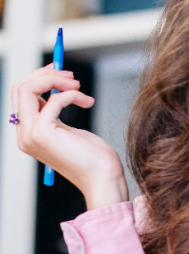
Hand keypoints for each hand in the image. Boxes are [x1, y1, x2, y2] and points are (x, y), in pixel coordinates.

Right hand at [11, 65, 128, 208]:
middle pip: (19, 89)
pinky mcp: (43, 134)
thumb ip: (54, 112)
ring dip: (55, 79)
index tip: (63, 73)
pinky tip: (88, 101)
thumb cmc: (94, 158)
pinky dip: (71, 94)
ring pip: (26, 89)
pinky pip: (53, 99)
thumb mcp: (69, 130)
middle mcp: (24, 134)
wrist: (103, 180)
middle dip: (45, 74)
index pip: (21, 96)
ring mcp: (30, 135)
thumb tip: (55, 87)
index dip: (40, 78)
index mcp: (28, 133)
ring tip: (78, 85)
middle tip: (71, 75)